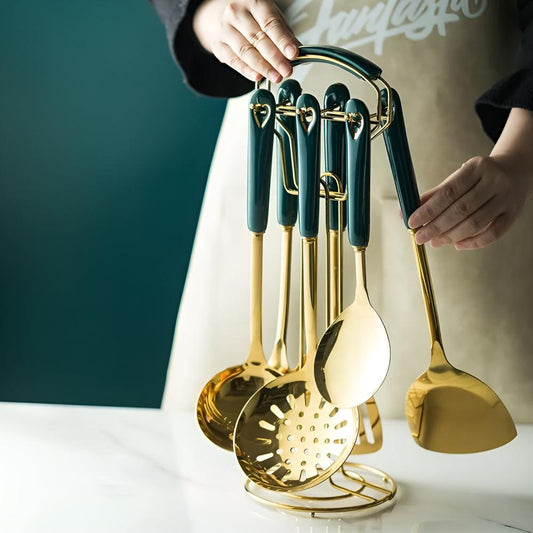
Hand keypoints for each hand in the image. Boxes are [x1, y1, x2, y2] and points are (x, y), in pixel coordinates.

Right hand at [193, 0, 299, 83]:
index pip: (270, 23)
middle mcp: (236, 13)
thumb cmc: (250, 16)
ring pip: (245, 51)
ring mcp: (225, 29)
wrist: (222, 14)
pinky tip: (257, 76)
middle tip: (286, 70)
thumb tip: (296, 51)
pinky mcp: (218, 45)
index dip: (282, 40)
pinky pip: (233, 60)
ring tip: (276, 76)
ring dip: (262, 67)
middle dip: (274, 58)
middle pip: (258, 39)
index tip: (293, 54)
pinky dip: (246, 70)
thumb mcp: (270, 16)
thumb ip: (283, 33)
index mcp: (253, 2)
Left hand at [409, 108, 532, 249]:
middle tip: (420, 237)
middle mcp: (494, 182)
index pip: (448, 192)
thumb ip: (434, 195)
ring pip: (476, 223)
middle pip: (461, 209)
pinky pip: (493, 234)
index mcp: (476, 168)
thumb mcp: (458, 178)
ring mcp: (506, 198)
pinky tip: (457, 245)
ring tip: (435, 242)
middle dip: (436, 226)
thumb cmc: (478, 176)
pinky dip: (473, 242)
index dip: (428, 209)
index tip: (412, 222)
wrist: (515, 170)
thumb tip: (405, 212)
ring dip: (451, 236)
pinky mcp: (513, 214)